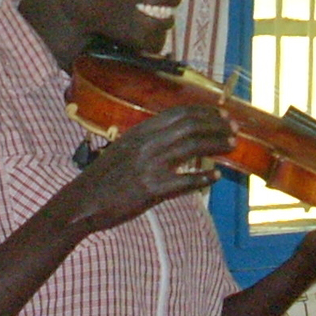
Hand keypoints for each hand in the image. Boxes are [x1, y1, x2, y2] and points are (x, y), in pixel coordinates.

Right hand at [53, 104, 235, 233]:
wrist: (82, 203)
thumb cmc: (104, 178)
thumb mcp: (124, 149)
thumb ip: (149, 140)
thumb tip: (177, 135)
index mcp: (140, 132)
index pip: (179, 113)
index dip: (205, 112)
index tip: (222, 114)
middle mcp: (147, 144)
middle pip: (191, 126)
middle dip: (216, 125)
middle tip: (234, 129)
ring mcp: (150, 166)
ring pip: (192, 147)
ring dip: (216, 144)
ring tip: (232, 146)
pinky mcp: (152, 189)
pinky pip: (186, 181)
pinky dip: (204, 178)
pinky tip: (217, 177)